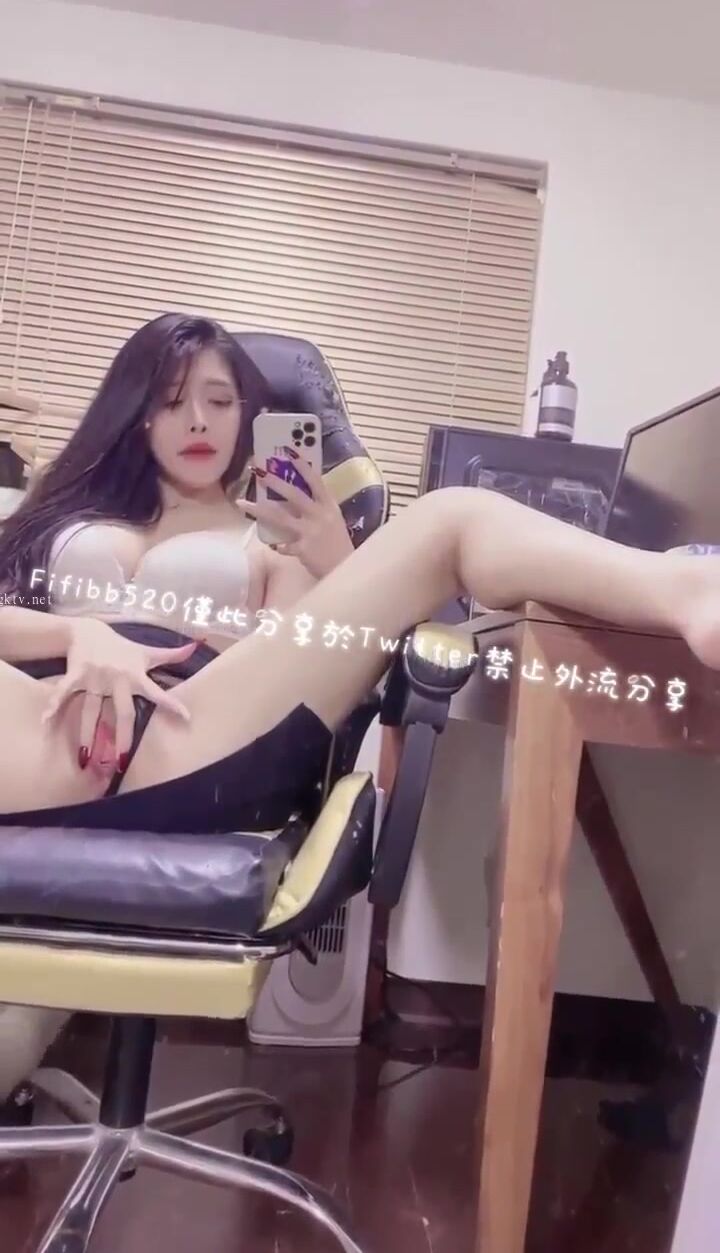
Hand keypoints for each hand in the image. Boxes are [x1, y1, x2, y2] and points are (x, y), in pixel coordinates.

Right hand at [42, 619, 194, 768]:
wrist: (87, 629)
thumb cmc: (120, 646)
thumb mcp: (145, 652)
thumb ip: (170, 655)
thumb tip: (195, 646)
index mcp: (135, 675)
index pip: (156, 692)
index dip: (171, 704)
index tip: (186, 718)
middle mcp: (117, 678)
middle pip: (122, 711)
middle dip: (124, 736)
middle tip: (124, 760)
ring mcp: (95, 677)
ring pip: (91, 710)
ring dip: (87, 734)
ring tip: (85, 758)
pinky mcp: (76, 674)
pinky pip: (64, 692)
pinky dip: (54, 705)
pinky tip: (45, 721)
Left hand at [240, 448, 353, 578]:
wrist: (346, 567)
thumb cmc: (338, 542)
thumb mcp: (333, 519)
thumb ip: (318, 507)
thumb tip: (295, 494)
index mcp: (329, 505)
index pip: (315, 481)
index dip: (302, 466)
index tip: (289, 452)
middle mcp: (319, 515)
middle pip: (294, 494)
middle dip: (275, 482)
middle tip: (259, 472)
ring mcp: (310, 532)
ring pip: (279, 517)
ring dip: (259, 509)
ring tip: (241, 502)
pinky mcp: (303, 549)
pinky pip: (283, 545)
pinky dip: (278, 545)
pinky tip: (274, 545)